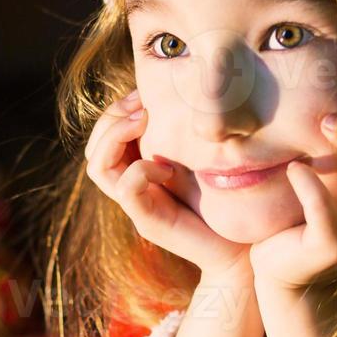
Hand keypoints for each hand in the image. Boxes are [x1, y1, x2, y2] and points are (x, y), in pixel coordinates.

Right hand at [84, 88, 250, 278]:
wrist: (242, 247)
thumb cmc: (225, 198)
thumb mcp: (200, 154)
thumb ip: (182, 132)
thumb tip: (179, 89)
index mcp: (138, 168)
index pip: (103, 135)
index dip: (116, 110)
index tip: (143, 93)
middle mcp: (130, 186)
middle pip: (93, 148)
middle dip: (112, 118)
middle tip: (142, 104)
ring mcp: (136, 205)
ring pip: (97, 166)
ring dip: (117, 136)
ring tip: (145, 122)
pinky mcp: (148, 222)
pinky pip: (125, 188)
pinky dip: (141, 170)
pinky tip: (168, 167)